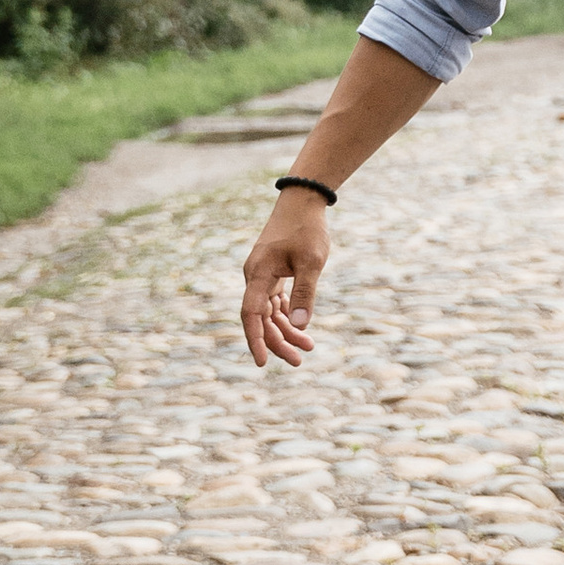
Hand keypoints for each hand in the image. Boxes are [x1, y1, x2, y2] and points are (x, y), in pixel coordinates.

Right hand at [240, 192, 329, 370]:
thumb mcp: (311, 261)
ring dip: (285, 330)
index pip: (251, 314)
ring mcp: (263, 275)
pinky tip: (301, 328)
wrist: (303, 201)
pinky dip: (287, 315)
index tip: (262, 363)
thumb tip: (300, 325)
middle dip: (278, 341)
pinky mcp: (272, 272)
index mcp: (258, 274)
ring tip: (307, 348)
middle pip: (261, 318)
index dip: (255, 340)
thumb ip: (305, 292)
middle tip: (299, 360)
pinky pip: (275, 301)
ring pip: (269, 312)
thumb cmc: (307, 229)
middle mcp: (255, 277)